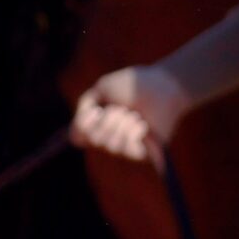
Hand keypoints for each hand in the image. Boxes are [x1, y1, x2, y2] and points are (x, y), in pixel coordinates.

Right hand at [72, 65, 190, 162]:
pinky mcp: (141, 153)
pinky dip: (132, 132)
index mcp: (98, 123)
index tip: (96, 111)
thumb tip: (78, 135)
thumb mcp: (103, 89)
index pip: (77, 137)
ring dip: (121, 124)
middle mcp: (109, 137)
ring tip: (134, 114)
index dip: (82, 126)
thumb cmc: (133, 86)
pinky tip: (142, 124)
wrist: (160, 87)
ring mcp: (125, 147)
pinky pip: (126, 149)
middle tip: (122, 109)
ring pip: (109, 144)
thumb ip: (85, 107)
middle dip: (107, 120)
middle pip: (93, 139)